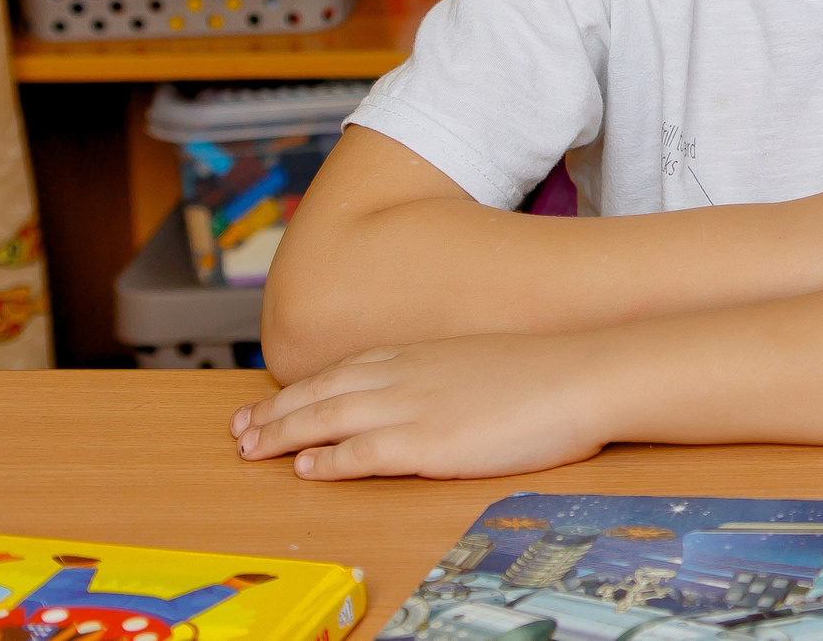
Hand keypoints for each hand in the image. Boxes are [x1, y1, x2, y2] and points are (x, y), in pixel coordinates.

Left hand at [231, 332, 608, 479]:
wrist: (585, 372)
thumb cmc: (551, 370)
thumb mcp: (487, 360)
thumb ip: (450, 375)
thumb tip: (435, 395)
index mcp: (423, 354)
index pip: (344, 371)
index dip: (300, 389)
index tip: (269, 402)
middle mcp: (408, 375)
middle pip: (322, 393)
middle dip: (274, 412)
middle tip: (238, 429)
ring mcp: (414, 407)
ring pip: (327, 420)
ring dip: (282, 435)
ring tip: (249, 449)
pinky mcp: (427, 442)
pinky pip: (361, 454)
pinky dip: (326, 461)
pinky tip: (305, 468)